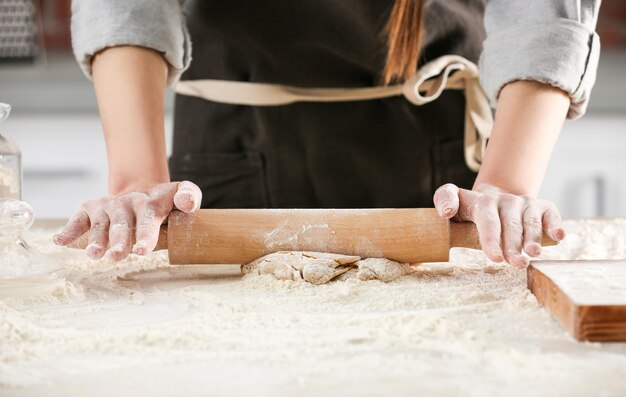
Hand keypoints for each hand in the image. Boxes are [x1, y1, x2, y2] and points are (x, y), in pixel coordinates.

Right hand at [53, 181, 201, 260]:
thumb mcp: (183, 193)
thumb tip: (187, 203)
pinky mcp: (89, 209)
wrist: (141, 189)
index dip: (145, 235)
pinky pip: (77, 219)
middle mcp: (125, 204)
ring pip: (99, 224)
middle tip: (116, 257)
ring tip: (94, 255)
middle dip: (118, 241)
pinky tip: (61, 241)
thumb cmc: (165, 202)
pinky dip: (69, 230)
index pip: (147, 219)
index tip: (143, 250)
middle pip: (121, 224)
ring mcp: (106, 206)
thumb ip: (189, 196)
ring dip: (95, 239)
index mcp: (149, 203)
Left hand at [433, 183, 565, 267]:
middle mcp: (506, 201)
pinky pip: (551, 214)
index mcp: (483, 201)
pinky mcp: (542, 207)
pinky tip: (558, 236)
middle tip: (515, 264)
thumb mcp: (454, 200)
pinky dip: (555, 225)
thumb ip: (445, 199)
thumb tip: (446, 212)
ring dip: (533, 238)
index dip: (491, 239)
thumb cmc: (471, 209)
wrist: (496, 197)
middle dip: (513, 246)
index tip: (494, 258)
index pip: (487, 221)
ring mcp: (525, 203)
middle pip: (511, 225)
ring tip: (533, 254)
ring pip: (531, 221)